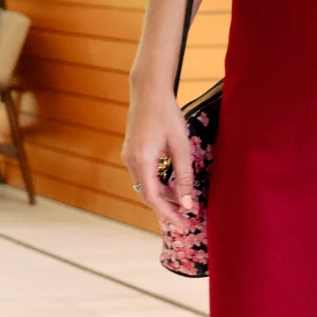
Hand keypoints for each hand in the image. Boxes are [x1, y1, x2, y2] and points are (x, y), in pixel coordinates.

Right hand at [120, 90, 196, 231]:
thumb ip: (183, 177)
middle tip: (186, 218)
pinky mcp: (131, 151)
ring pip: (145, 185)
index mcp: (142, 161)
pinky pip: (143, 175)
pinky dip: (158, 183)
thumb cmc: (167, 115)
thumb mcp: (181, 147)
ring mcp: (128, 156)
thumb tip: (187, 204)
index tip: (184, 225)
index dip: (169, 214)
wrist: (149, 91)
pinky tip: (172, 184)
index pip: (153, 198)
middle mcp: (130, 161)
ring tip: (183, 200)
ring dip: (163, 195)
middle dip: (166, 208)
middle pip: (147, 194)